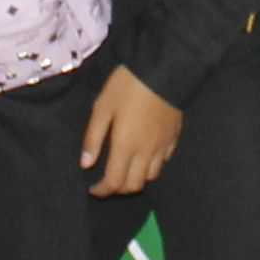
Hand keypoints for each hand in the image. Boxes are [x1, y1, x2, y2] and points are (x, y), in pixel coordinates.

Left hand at [82, 65, 184, 194]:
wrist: (164, 69)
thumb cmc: (128, 86)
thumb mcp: (103, 107)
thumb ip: (93, 137)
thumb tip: (85, 164)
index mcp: (125, 146)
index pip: (114, 182)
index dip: (102, 190)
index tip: (93, 189)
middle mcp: (145, 152)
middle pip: (134, 185)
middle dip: (119, 189)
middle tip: (108, 181)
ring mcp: (162, 146)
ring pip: (151, 177)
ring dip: (137, 179)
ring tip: (126, 169)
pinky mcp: (174, 137)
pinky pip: (164, 161)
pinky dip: (152, 165)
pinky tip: (145, 155)